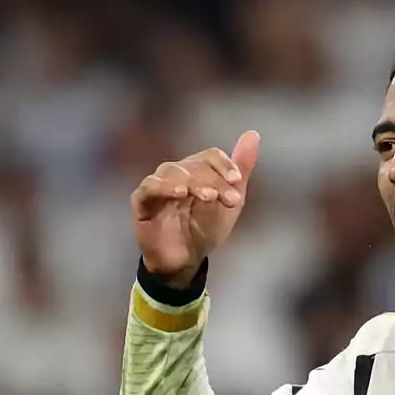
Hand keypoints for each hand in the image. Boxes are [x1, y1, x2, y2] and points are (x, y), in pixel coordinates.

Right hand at [131, 132, 259, 286]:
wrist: (186, 260)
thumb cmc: (205, 229)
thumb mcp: (230, 202)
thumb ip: (241, 169)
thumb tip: (253, 134)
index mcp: (196, 170)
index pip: (209, 155)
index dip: (224, 165)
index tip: (237, 182)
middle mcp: (175, 173)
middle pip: (194, 164)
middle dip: (215, 180)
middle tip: (230, 200)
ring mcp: (157, 185)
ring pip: (173, 171)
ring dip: (194, 182)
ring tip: (209, 196)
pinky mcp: (141, 201)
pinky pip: (149, 187)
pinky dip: (164, 187)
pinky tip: (180, 193)